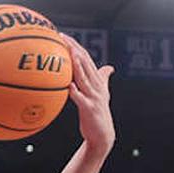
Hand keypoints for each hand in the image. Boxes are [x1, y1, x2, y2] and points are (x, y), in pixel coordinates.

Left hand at [61, 32, 114, 154]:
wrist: (102, 135)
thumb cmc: (98, 114)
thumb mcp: (102, 94)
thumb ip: (103, 79)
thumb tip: (110, 67)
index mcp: (97, 81)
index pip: (86, 60)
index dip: (76, 47)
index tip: (65, 37)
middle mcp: (97, 87)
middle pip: (85, 64)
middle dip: (75, 50)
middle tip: (63, 39)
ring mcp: (94, 97)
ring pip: (84, 78)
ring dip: (77, 66)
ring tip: (69, 54)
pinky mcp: (90, 109)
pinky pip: (81, 99)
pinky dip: (75, 92)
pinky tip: (69, 85)